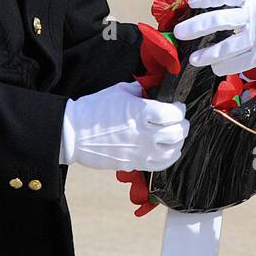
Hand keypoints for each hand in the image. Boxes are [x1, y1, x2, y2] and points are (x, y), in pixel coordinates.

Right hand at [60, 81, 188, 170]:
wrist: (73, 133)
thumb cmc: (94, 110)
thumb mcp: (119, 91)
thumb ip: (140, 90)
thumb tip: (152, 90)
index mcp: (141, 112)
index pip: (173, 113)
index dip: (179, 109)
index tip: (177, 106)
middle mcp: (144, 133)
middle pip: (177, 132)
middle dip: (182, 124)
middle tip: (179, 120)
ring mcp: (140, 151)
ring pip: (173, 150)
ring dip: (178, 141)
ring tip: (174, 134)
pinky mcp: (134, 163)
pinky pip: (161, 164)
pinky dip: (169, 157)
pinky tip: (167, 149)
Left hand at [172, 0, 255, 76]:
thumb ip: (253, 2)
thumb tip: (231, 10)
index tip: (193, 2)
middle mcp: (255, 12)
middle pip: (218, 19)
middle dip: (195, 26)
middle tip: (179, 32)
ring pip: (225, 46)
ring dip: (207, 54)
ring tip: (194, 59)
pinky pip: (240, 61)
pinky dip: (225, 66)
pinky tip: (216, 68)